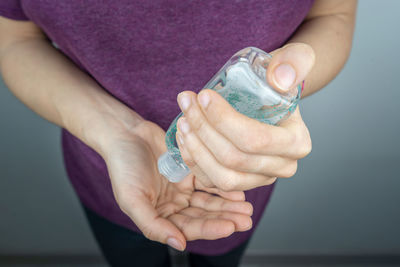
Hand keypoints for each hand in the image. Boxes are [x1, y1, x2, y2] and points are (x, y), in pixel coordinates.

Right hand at [100, 120, 252, 250]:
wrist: (125, 133)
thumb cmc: (123, 166)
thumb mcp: (132, 199)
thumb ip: (153, 225)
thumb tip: (179, 244)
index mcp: (159, 217)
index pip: (188, 228)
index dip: (209, 229)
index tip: (230, 226)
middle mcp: (173, 205)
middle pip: (203, 216)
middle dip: (225, 218)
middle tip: (246, 219)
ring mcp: (182, 189)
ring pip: (208, 200)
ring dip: (227, 204)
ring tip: (246, 207)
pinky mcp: (189, 171)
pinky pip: (208, 181)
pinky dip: (221, 186)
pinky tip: (236, 190)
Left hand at [175, 43, 313, 190]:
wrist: (273, 95)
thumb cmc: (280, 79)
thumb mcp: (294, 60)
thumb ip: (294, 61)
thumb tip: (280, 79)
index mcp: (297, 142)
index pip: (255, 140)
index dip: (223, 120)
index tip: (203, 96)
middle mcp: (282, 166)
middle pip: (234, 159)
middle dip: (203, 129)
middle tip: (187, 103)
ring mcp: (261, 178)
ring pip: (221, 177)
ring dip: (195, 149)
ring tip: (183, 120)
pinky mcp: (242, 183)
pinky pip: (212, 182)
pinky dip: (193, 162)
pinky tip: (184, 138)